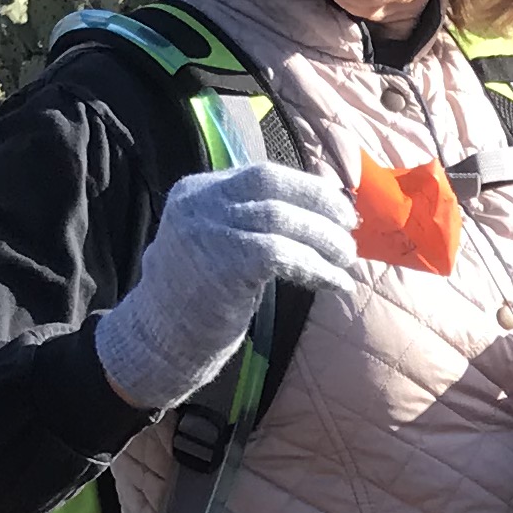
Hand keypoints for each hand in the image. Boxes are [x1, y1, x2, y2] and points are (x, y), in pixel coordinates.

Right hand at [96, 161, 369, 411]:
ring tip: (347, 260)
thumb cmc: (200, 294)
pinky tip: (336, 284)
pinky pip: (283, 254)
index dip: (307, 187)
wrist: (161, 338)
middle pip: (273, 185)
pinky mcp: (223, 263)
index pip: (262, 175)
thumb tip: (319, 212)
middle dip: (320, 204)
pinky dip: (317, 268)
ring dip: (325, 240)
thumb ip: (251, 219)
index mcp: (198, 190)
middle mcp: (200, 203)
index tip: (338, 205)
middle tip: (351, 229)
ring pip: (282, 219)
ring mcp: (207, 230)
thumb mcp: (217, 240)